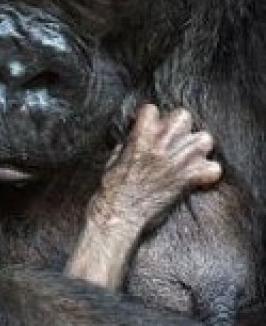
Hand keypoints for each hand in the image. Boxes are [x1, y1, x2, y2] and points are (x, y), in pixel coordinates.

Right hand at [91, 104, 220, 233]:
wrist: (118, 215)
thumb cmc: (111, 190)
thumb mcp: (113, 159)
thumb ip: (130, 144)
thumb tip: (138, 139)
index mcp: (140, 137)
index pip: (151, 110)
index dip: (149, 119)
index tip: (147, 128)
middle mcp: (162, 145)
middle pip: (183, 117)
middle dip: (177, 127)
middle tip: (170, 141)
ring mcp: (178, 161)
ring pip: (204, 139)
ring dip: (196, 147)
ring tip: (185, 157)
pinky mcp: (188, 180)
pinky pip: (213, 169)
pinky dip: (207, 173)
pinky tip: (196, 177)